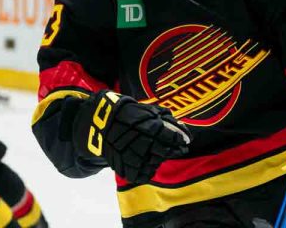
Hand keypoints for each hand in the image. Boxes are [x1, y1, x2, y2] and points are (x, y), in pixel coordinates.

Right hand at [73, 91, 190, 183]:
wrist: (100, 123)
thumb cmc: (128, 114)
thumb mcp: (147, 111)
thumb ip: (167, 120)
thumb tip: (185, 132)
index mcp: (149, 127)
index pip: (172, 138)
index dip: (180, 140)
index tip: (184, 141)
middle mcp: (142, 143)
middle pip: (165, 152)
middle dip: (171, 150)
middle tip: (172, 148)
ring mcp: (133, 157)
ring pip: (155, 164)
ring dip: (158, 159)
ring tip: (152, 151)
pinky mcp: (125, 168)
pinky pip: (143, 175)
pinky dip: (147, 170)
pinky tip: (145, 162)